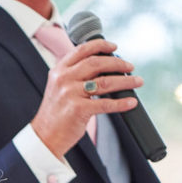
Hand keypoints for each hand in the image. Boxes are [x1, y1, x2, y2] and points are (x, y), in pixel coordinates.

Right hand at [30, 40, 141, 158]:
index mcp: (58, 71)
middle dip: (118, 63)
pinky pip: (105, 103)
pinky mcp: (78, 109)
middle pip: (97, 63)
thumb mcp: (58, 88)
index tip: (114, 47)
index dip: (101, 45)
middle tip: (130, 67)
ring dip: (125, 81)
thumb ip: (74, 76)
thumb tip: (104, 67)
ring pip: (105, 82)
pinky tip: (131, 102)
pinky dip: (121, 103)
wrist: (44, 137)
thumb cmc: (55, 114)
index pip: (82, 50)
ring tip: (137, 81)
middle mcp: (63, 79)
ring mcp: (70, 94)